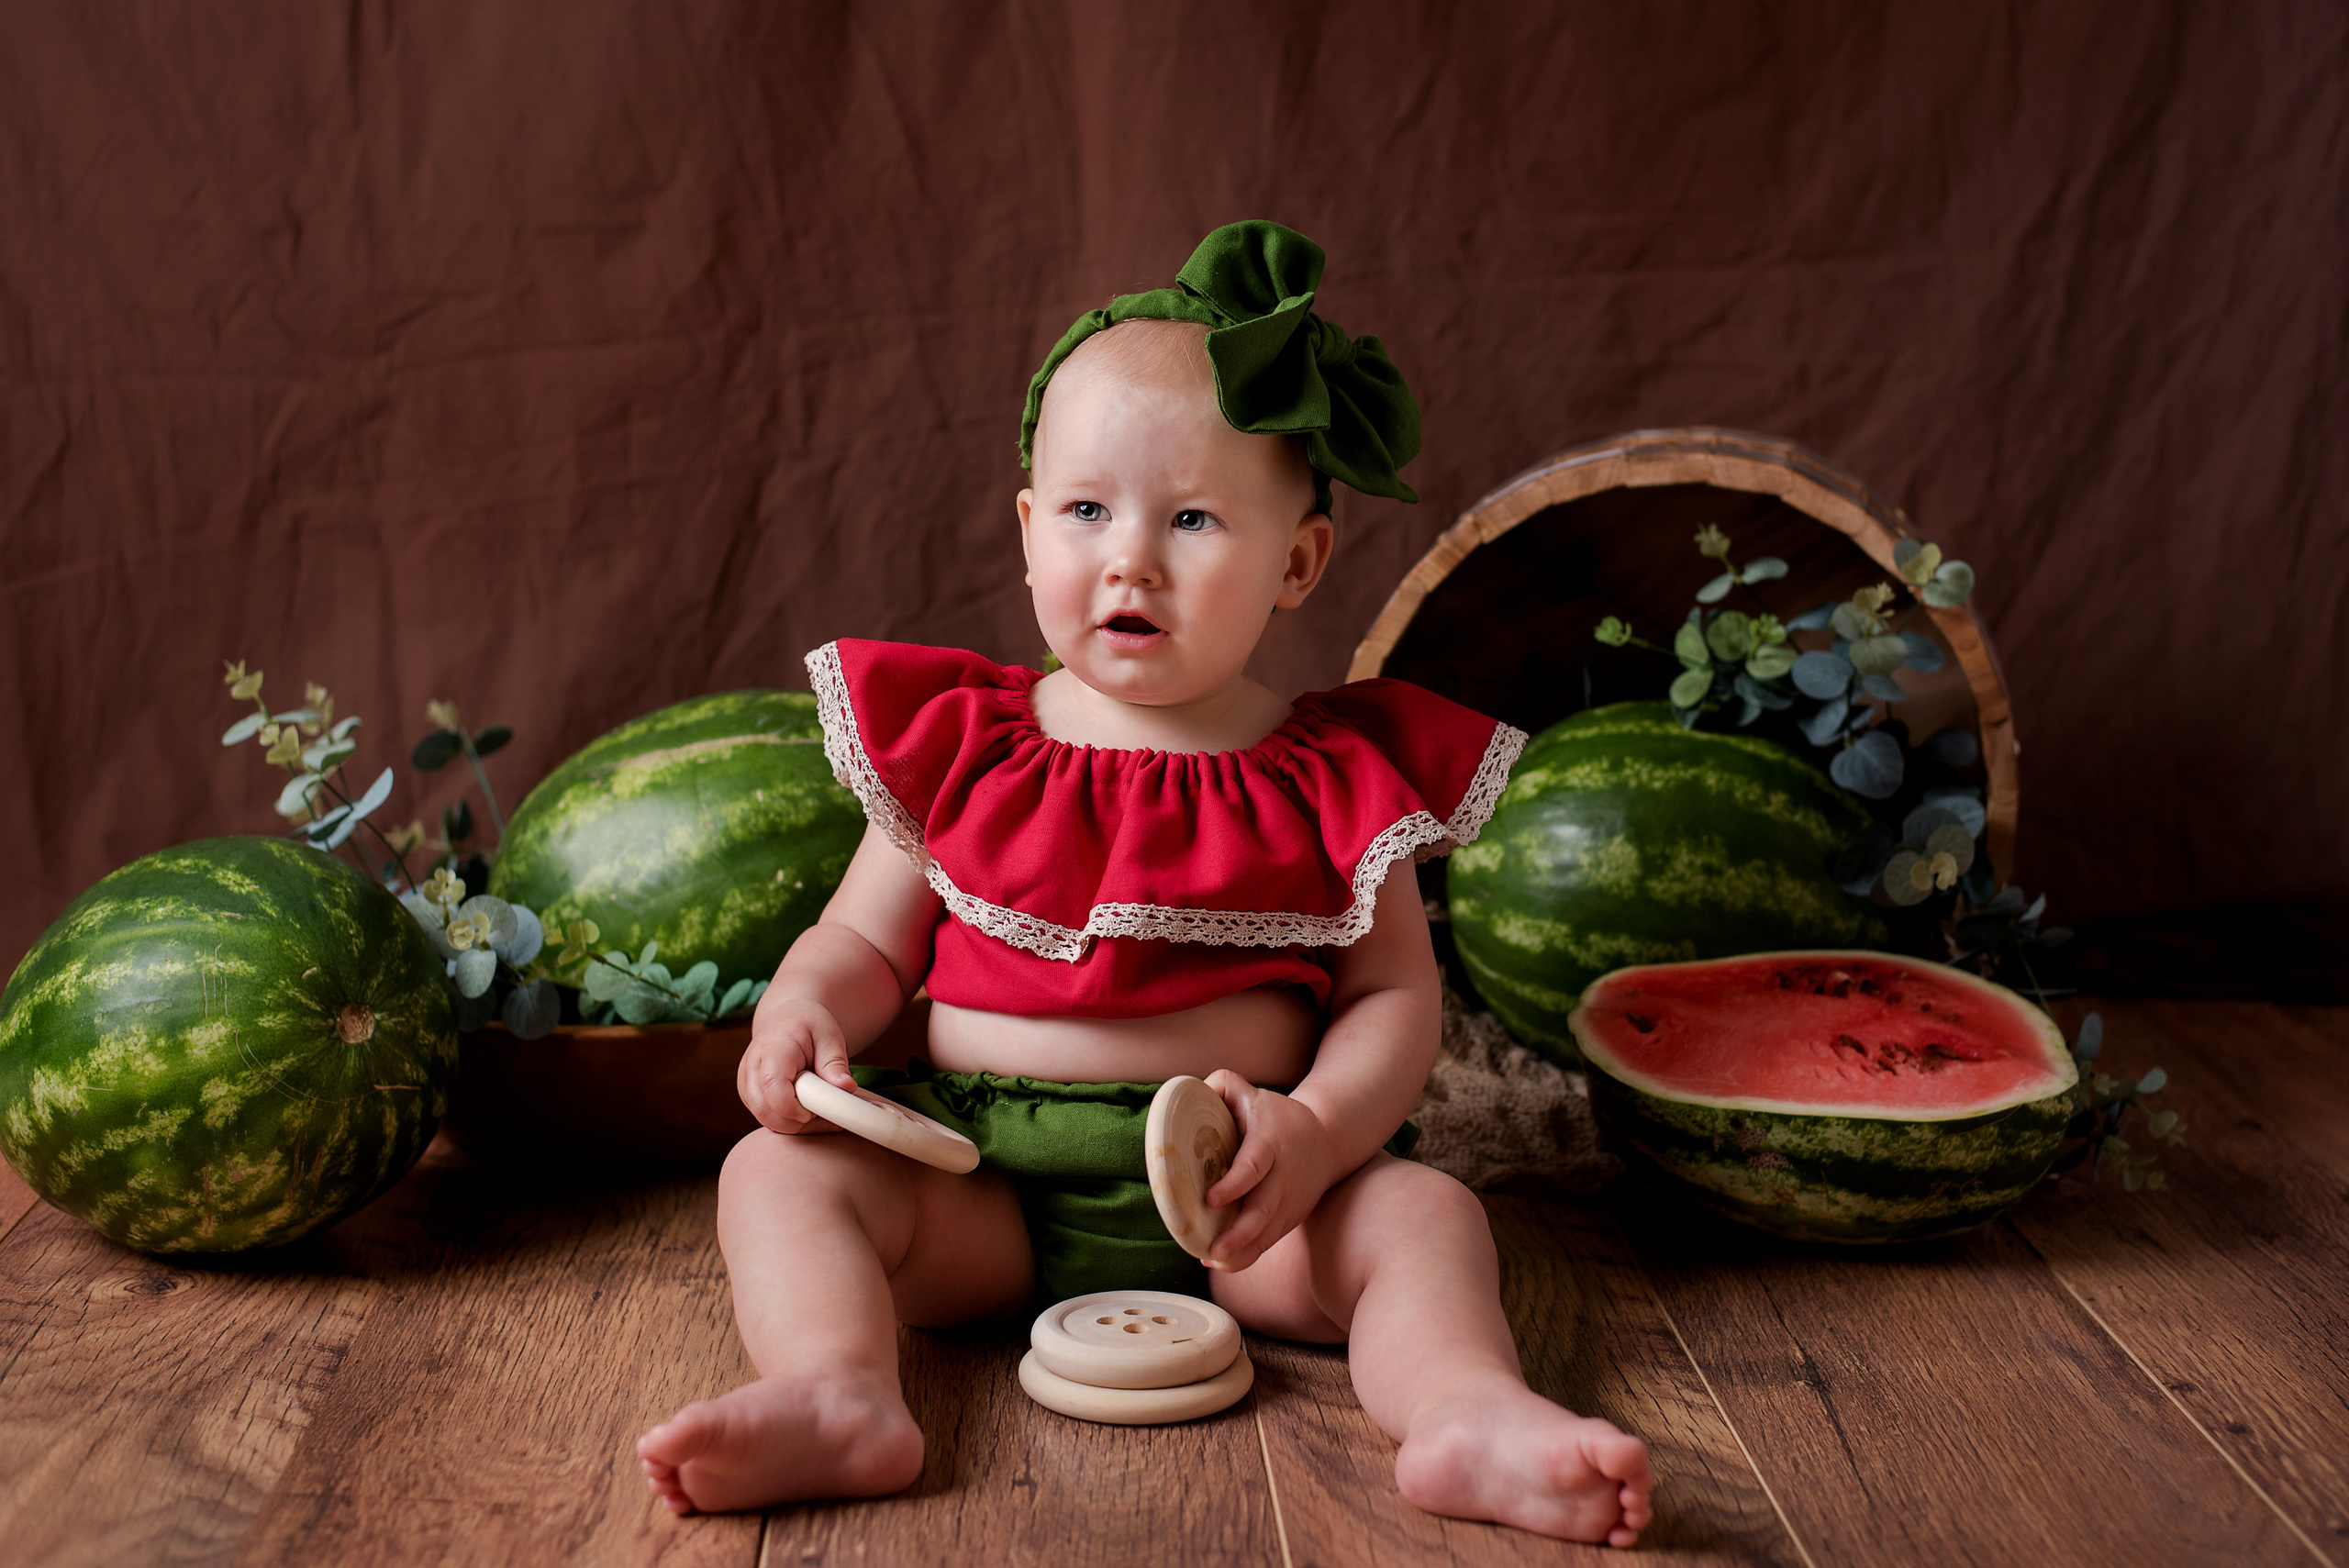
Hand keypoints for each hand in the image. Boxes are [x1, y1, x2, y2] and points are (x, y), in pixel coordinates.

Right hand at [737, 989, 859, 1134]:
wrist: (786, 1018)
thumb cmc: (807, 1025)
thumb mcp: (828, 1035)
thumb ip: (835, 1063)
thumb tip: (846, 1088)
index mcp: (771, 1050)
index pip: (772, 1087)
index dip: (795, 1107)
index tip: (819, 1109)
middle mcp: (751, 1070)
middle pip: (766, 1112)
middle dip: (800, 1123)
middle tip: (829, 1115)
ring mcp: (747, 1086)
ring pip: (768, 1122)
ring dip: (798, 1126)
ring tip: (823, 1110)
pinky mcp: (751, 1098)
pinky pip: (769, 1121)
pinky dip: (791, 1123)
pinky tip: (811, 1112)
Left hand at [1198, 1070, 1337, 1272]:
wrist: (1326, 1140)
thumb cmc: (1277, 1116)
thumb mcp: (1253, 1093)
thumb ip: (1223, 1084)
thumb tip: (1191, 1089)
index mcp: (1270, 1142)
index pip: (1254, 1166)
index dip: (1234, 1185)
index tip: (1210, 1199)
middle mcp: (1283, 1176)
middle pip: (1264, 1208)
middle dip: (1240, 1232)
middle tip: (1213, 1248)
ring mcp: (1289, 1201)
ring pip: (1268, 1231)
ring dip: (1242, 1249)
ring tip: (1214, 1258)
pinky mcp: (1290, 1218)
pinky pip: (1269, 1241)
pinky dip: (1248, 1255)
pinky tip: (1221, 1261)